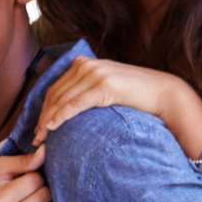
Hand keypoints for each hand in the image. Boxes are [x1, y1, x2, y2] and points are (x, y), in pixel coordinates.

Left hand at [34, 56, 201, 146]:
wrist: (166, 93)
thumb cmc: (136, 96)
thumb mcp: (106, 88)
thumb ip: (87, 90)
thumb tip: (66, 108)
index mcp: (85, 64)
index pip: (55, 88)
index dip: (43, 108)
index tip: (37, 127)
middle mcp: (87, 65)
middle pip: (55, 94)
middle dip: (42, 116)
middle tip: (35, 137)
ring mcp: (96, 73)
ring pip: (62, 99)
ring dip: (48, 120)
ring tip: (41, 138)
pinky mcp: (105, 85)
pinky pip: (76, 103)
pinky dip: (61, 116)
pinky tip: (51, 127)